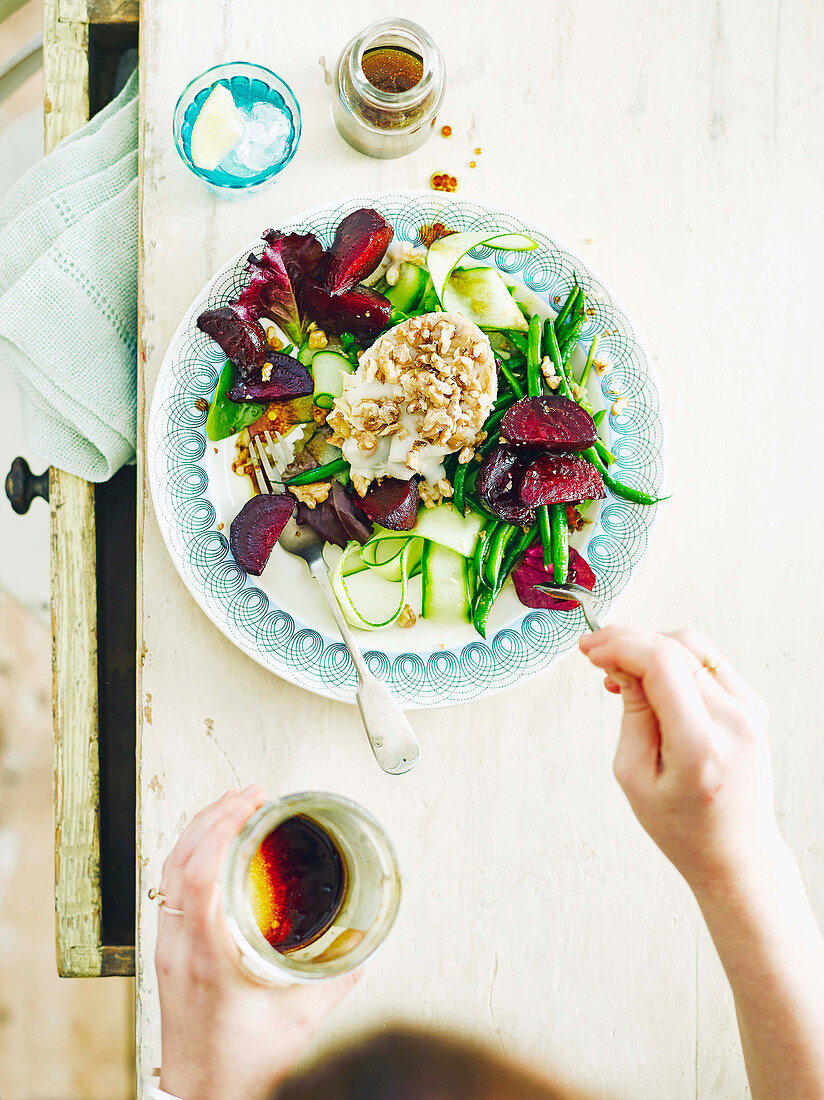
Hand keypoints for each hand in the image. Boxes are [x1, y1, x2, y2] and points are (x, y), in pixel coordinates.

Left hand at [155, 787, 358, 1099]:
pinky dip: (191, 854)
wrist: (202, 1092)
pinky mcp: (168, 951)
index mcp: (207, 953)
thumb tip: (361, 945)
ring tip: (232, 808)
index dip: (223, 827)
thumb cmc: (239, 1063)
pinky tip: (214, 848)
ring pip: (169, 870)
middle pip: (180, 860)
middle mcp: (179, 943)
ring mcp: (168, 945)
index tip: (250, 802)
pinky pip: (170, 886)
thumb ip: (336, 980)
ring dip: (199, 831)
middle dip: (214, 815)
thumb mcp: (299, 1019)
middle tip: (249, 794)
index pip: (200, 873)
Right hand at [579, 626, 782, 893]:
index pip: (661, 665)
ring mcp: (749, 710)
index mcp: (700, 745)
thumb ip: (631, 713)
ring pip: (692, 646)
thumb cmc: (683, 827)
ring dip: (649, 645)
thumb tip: (620, 664)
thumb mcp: (634, 776)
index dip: (620, 646)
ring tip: (618, 670)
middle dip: (627, 640)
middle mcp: (733, 721)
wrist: (736, 853)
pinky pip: (707, 661)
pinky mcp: (752, 706)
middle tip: (592, 649)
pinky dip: (672, 658)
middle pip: (675, 648)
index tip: (590, 651)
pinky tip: (647, 676)